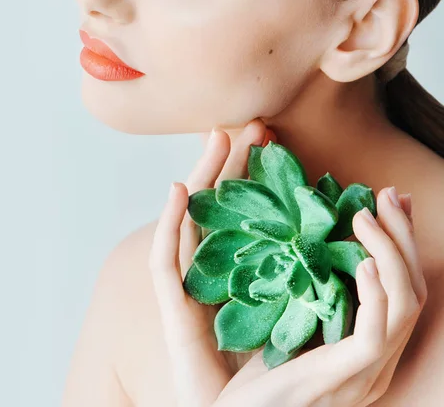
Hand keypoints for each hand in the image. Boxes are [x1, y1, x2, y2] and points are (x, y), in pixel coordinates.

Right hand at [148, 119, 273, 406]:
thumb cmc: (263, 369)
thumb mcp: (289, 311)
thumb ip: (298, 274)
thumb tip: (329, 238)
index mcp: (235, 267)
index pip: (243, 211)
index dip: (256, 176)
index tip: (274, 144)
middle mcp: (208, 267)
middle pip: (218, 205)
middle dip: (233, 163)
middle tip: (253, 126)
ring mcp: (186, 282)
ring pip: (191, 218)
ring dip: (202, 178)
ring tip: (218, 137)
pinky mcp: (171, 305)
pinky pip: (165, 259)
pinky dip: (169, 223)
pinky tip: (179, 192)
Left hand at [212, 188, 426, 406]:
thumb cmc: (259, 378)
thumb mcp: (291, 324)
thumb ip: (311, 293)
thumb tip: (317, 247)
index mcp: (366, 347)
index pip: (400, 288)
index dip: (399, 243)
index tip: (387, 202)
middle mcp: (376, 360)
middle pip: (411, 290)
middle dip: (402, 237)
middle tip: (386, 195)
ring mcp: (364, 373)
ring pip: (404, 306)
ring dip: (389, 254)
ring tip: (366, 217)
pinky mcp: (343, 378)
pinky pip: (374, 335)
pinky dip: (375, 295)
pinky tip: (362, 263)